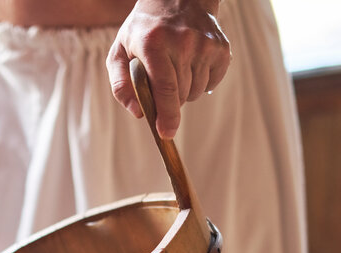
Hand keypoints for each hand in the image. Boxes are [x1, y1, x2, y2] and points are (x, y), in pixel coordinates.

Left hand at [106, 0, 230, 138]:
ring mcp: (205, 44)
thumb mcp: (119, 52)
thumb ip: (120, 85)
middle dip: (169, 102)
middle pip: (180, 95)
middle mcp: (183, 42)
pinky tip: (190, 65)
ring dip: (184, 92)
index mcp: (154, 44)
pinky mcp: (221, 48)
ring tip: (175, 69)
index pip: (165, 88)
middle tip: (160, 84)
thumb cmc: (143, 31)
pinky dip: (200, 83)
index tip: (166, 133)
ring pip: (195, 92)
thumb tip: (138, 112)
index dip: (166, 115)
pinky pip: (211, 84)